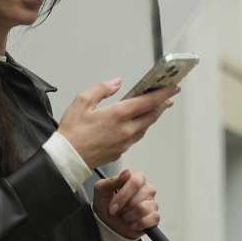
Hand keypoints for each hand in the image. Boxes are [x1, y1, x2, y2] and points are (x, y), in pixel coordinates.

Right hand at [57, 78, 176, 167]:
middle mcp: (126, 129)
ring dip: (153, 116)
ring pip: (146, 126)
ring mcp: (125, 142)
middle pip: (152, 115)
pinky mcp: (121, 151)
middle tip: (169, 96)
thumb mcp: (82, 102)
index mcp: (118, 114)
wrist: (68, 158)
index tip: (173, 87)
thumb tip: (116, 82)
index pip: (148, 101)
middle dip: (162, 104)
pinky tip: (138, 122)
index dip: (163, 93)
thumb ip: (102, 89)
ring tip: (156, 107)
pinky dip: (142, 126)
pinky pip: (137, 136)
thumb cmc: (72, 131)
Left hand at [93, 169, 159, 239]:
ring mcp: (152, 203)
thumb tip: (127, 173)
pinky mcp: (155, 217)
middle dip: (123, 208)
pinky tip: (132, 223)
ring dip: (129, 217)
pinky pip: (151, 220)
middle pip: (137, 199)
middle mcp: (147, 189)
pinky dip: (138, 224)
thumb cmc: (106, 203)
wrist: (108, 222)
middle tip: (117, 211)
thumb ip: (112, 180)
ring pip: (142, 210)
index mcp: (136, 178)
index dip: (122, 196)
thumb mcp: (102, 190)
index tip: (112, 206)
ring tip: (124, 216)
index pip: (135, 182)